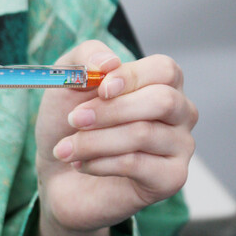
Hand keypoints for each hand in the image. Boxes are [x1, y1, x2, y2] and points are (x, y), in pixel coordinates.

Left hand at [35, 40, 197, 232]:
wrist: (57, 173)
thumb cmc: (67, 123)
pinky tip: (81, 164)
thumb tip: (110, 62)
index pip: (164, 70)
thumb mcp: (67, 79)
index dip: (130, 77)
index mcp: (160, 83)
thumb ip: (86, 57)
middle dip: (110, 110)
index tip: (100, 88)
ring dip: (93, 140)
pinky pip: (136, 164)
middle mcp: (178, 113)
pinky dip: (99, 163)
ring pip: (143, 134)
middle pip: (162, 101)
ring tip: (66, 148)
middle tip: (73, 120)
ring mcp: (179, 147)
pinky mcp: (170, 179)